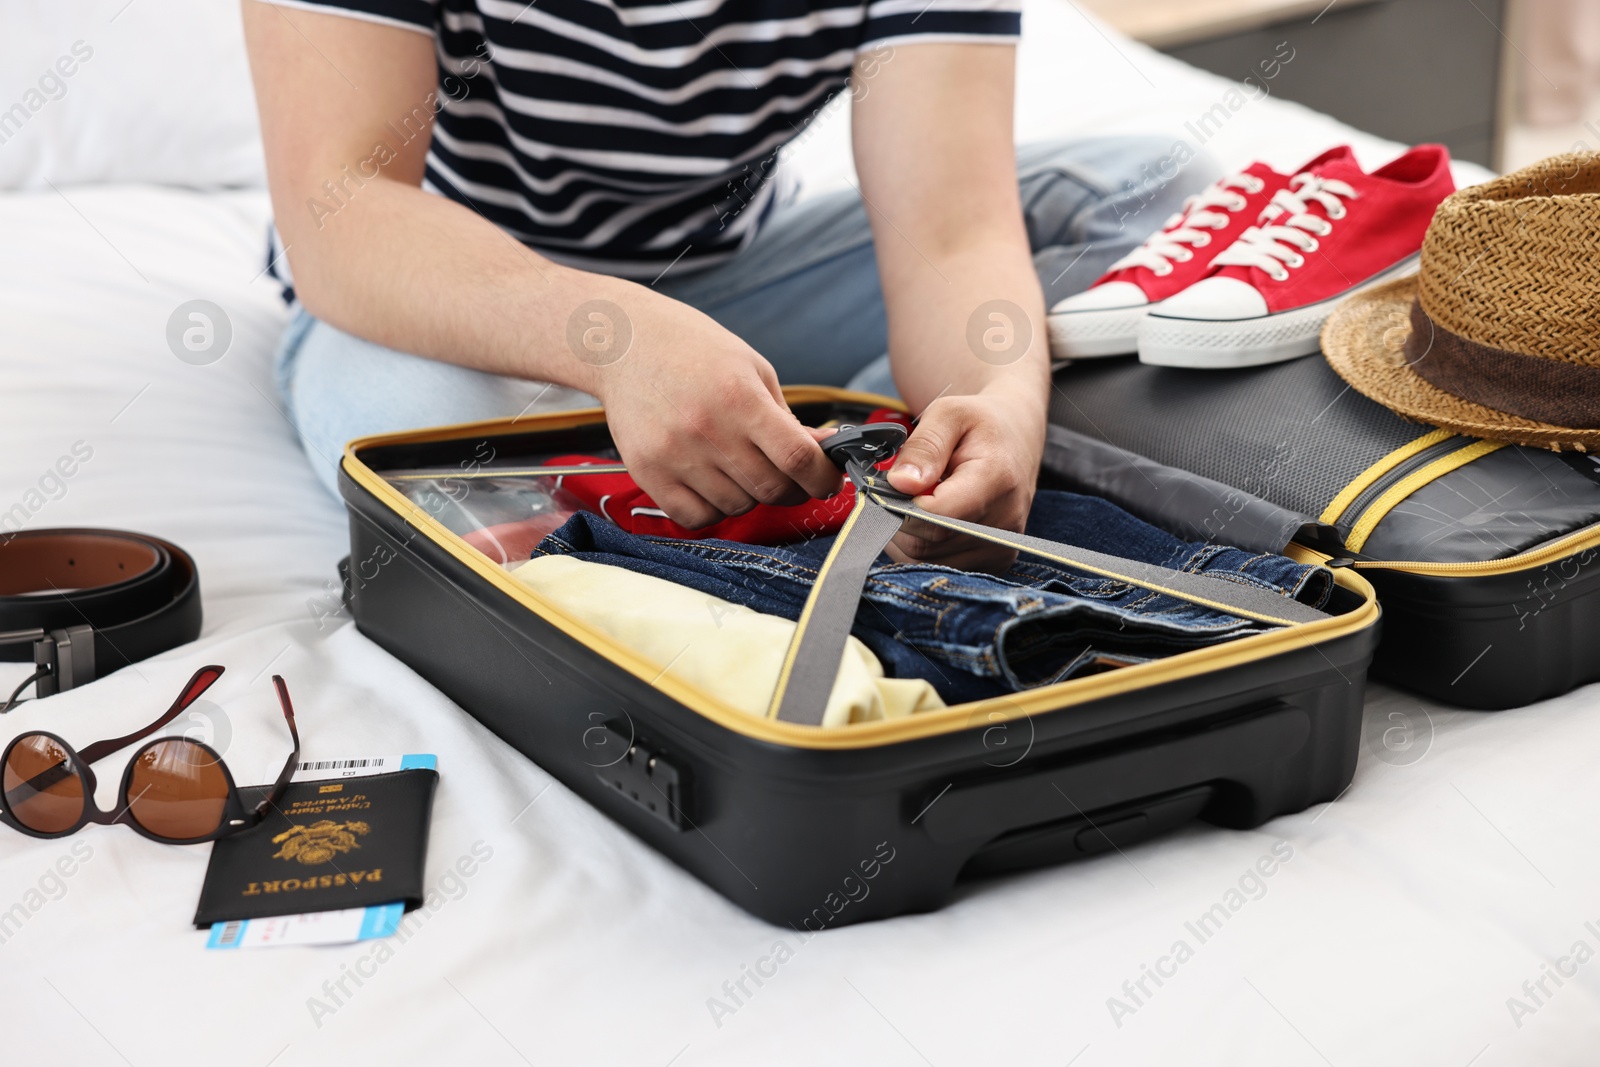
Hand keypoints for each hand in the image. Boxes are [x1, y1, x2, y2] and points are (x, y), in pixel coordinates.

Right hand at [588, 286, 841, 528]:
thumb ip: (787, 418)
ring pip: (736, 506)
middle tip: (786, 474)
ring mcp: (674, 454)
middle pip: (771, 489)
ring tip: (738, 466)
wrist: (625, 344)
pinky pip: (695, 518)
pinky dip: (713, 509)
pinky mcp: (647, 472)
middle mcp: (707, 429)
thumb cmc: (693, 350)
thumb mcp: (752, 369)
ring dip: (749, 495)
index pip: (797, 458)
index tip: (828, 479)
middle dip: (791, 488)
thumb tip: (823, 452)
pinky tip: (712, 483)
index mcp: (740, 397)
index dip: (822, 477)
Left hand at [883, 389, 1044, 572]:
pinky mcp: (995, 561)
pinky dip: (922, 545)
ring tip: (920, 501)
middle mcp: (1005, 521)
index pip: (934, 516)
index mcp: (996, 480)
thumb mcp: (948, 414)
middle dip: (900, 518)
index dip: (901, 504)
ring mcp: (1002, 546)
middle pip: (927, 543)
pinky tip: (930, 518)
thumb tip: (901, 483)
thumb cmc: (980, 425)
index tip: (892, 484)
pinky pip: (940, 566)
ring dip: (908, 534)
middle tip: (901, 489)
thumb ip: (923, 447)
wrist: (1017, 438)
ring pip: (927, 560)